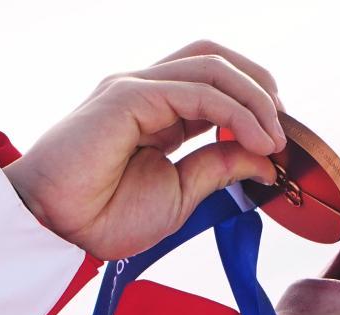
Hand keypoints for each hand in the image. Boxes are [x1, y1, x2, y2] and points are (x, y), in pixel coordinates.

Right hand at [2, 40, 286, 259]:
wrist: (56, 231)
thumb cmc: (104, 216)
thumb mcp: (182, 193)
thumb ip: (220, 166)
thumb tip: (266, 157)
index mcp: (159, 112)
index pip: (215, 84)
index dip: (255, 104)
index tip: (279, 142)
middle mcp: (148, 91)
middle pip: (215, 59)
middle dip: (259, 85)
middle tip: (283, 128)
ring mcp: (136, 88)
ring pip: (211, 66)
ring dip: (255, 99)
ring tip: (274, 138)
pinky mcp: (128, 95)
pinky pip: (197, 91)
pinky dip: (235, 112)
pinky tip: (255, 141)